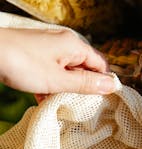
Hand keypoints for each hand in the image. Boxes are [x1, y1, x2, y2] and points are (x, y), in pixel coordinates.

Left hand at [0, 28, 115, 95]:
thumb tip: (111, 85)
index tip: (102, 99)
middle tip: (76, 103)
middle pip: (83, 68)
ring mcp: (49, 49)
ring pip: (66, 73)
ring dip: (63, 89)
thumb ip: (86, 84)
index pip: (99, 64)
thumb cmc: (23, 63)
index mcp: (74, 45)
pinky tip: (42, 97)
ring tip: (55, 101)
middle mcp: (64, 44)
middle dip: (81, 88)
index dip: (103, 82)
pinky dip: (50, 85)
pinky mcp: (37, 55)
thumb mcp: (59, 80)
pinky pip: (51, 72)